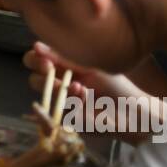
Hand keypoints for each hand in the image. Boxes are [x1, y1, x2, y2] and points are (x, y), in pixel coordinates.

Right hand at [24, 41, 166, 143]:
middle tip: (49, 69)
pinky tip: (85, 97)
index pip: (36, 62)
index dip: (34, 59)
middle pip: (34, 79)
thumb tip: (36, 45)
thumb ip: (63, 58)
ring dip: (57, 87)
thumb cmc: (114, 86)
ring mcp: (63, 105)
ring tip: (78, 86)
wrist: (132, 110)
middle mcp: (59, 87)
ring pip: (46, 96)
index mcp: (62, 70)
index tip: (42, 56)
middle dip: (41, 73)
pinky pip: (62, 111)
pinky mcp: (70, 121)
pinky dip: (74, 101)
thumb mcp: (89, 67)